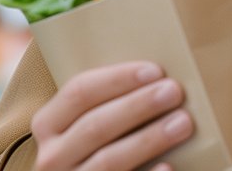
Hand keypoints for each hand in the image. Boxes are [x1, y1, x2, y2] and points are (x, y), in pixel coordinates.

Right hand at [31, 61, 194, 170]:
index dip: (117, 79)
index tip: (155, 70)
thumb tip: (156, 76)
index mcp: (48, 125)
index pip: (79, 92)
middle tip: (174, 91)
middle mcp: (52, 157)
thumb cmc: (97, 146)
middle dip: (137, 106)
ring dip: (147, 139)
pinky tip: (168, 166)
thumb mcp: (85, 123)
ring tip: (183, 123)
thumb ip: (107, 102)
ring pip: (108, 160)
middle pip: (95, 125)